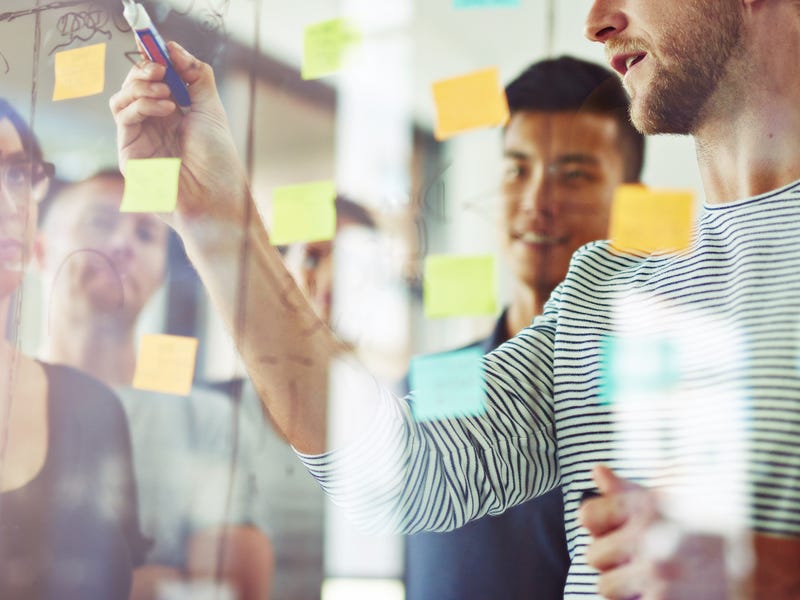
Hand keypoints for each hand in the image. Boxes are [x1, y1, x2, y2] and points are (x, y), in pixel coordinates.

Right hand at [109, 43, 248, 236]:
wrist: (216, 197)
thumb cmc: (218, 160)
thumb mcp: (211, 110)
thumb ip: (195, 77)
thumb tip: (173, 48)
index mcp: (174, 116)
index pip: (154, 80)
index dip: (152, 60)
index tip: (155, 45)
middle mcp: (154, 126)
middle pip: (134, 86)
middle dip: (145, 69)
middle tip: (160, 66)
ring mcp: (140, 139)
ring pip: (122, 98)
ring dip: (141, 86)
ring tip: (167, 91)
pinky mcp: (129, 153)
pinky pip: (123, 116)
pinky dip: (142, 103)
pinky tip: (166, 107)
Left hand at [580, 465, 731, 599]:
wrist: (756, 564)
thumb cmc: (710, 524)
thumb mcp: (672, 496)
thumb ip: (628, 489)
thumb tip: (598, 472)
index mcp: (647, 505)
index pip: (588, 515)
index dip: (597, 524)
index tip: (608, 529)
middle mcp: (649, 536)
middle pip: (594, 555)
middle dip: (612, 559)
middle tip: (636, 557)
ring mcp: (656, 572)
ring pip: (606, 586)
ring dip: (622, 585)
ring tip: (646, 577)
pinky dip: (639, 599)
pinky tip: (660, 590)